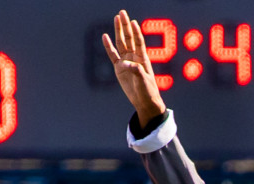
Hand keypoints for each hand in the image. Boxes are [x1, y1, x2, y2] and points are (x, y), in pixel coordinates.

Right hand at [102, 9, 166, 127]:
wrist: (144, 101)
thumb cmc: (148, 90)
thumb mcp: (143, 80)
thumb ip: (135, 70)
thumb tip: (124, 64)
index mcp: (143, 58)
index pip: (139, 41)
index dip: (136, 31)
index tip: (133, 21)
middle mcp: (134, 57)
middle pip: (129, 38)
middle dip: (125, 26)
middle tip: (122, 13)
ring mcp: (126, 62)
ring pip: (121, 43)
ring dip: (118, 31)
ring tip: (116, 18)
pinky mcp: (119, 68)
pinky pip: (112, 55)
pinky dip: (108, 46)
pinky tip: (105, 36)